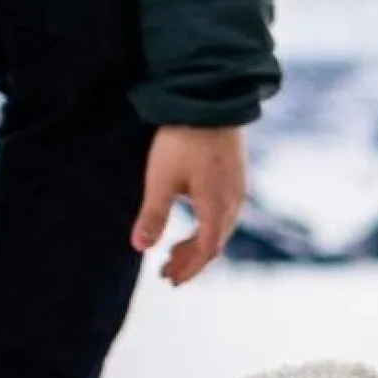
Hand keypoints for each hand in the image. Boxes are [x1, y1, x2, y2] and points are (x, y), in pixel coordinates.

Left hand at [131, 125, 246, 284]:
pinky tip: (193, 220)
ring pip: (221, 228)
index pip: (207, 250)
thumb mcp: (161, 178)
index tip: (170, 279)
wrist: (211, 98)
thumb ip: (153, 215)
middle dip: (191, 261)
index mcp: (216, 207)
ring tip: (175, 251)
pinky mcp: (236, 175)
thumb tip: (140, 248)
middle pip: (216, 243)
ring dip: (199, 244)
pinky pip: (225, 212)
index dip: (189, 268)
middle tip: (167, 273)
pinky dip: (208, 226)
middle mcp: (233, 202)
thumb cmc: (183, 139)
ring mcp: (238, 188)